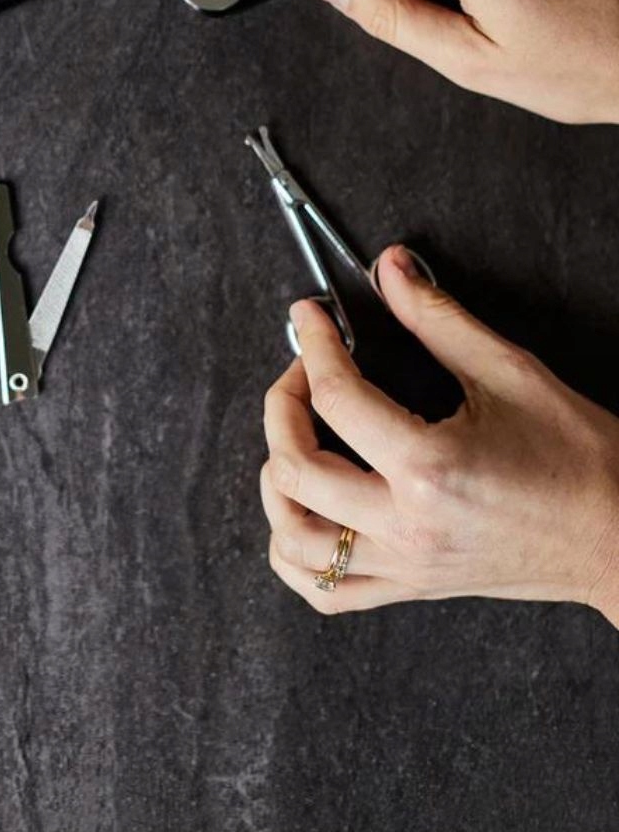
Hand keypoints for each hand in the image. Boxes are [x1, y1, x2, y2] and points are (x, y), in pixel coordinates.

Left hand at [260, 245, 618, 622]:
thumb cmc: (580, 460)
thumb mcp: (511, 372)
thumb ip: (438, 316)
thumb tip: (391, 266)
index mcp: (431, 468)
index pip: (336, 398)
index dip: (313, 344)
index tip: (310, 317)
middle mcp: (407, 526)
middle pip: (294, 469)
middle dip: (282, 406)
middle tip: (304, 372)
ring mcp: (404, 566)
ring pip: (292, 540)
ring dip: (277, 481)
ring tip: (298, 439)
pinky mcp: (410, 589)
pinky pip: (323, 591)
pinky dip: (294, 551)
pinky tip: (308, 508)